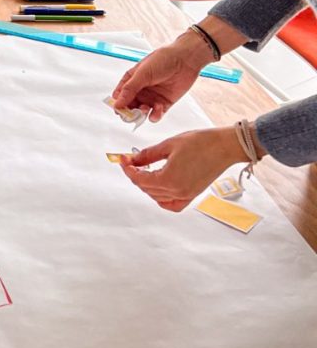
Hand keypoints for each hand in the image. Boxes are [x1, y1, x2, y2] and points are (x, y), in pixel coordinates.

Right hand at [111, 35, 210, 120]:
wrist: (185, 60)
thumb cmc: (162, 60)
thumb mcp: (142, 74)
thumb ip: (129, 90)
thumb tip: (116, 104)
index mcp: (132, 80)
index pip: (120, 95)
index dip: (118, 103)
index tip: (119, 110)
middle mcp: (140, 89)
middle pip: (129, 106)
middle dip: (130, 111)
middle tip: (132, 114)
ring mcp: (152, 97)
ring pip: (142, 112)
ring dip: (142, 114)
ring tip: (146, 109)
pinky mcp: (164, 103)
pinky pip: (156, 114)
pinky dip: (155, 115)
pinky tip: (158, 110)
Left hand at [120, 127, 247, 210]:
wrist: (225, 146)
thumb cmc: (200, 142)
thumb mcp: (168, 145)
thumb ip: (148, 155)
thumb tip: (133, 159)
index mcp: (169, 179)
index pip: (140, 179)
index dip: (128, 169)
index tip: (122, 159)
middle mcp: (177, 191)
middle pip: (147, 188)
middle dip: (135, 175)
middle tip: (130, 161)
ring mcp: (186, 195)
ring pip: (157, 197)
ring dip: (146, 185)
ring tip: (142, 170)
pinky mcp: (193, 194)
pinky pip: (173, 204)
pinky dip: (162, 199)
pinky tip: (157, 187)